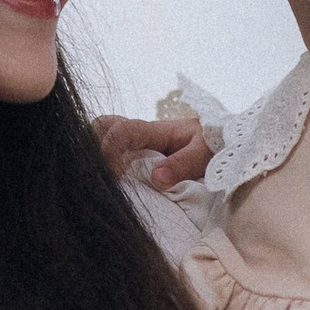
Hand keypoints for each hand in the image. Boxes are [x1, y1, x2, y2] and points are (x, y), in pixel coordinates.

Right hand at [92, 110, 214, 192]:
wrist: (219, 140)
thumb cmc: (213, 144)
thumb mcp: (204, 152)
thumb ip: (183, 164)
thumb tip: (157, 178)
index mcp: (153, 130)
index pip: (121, 131)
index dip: (110, 151)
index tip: (113, 177)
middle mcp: (139, 133)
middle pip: (102, 126)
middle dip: (91, 144)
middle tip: (96, 173)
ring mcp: (136, 143)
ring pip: (102, 136)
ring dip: (95, 152)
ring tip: (99, 179)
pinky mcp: (137, 154)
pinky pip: (112, 151)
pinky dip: (103, 162)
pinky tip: (108, 183)